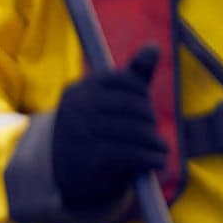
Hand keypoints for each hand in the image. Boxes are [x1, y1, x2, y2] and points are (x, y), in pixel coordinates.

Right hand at [52, 46, 167, 211]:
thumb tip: (154, 47)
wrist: (63, 174)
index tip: (142, 108)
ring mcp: (84, 133)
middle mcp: (78, 108)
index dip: (141, 94)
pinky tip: (158, 161)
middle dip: (149, 120)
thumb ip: (132, 75)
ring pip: (138, 131)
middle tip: (151, 132)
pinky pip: (135, 154)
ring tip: (160, 149)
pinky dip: (153, 158)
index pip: (125, 81)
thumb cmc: (92, 131)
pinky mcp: (93, 159)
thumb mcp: (107, 101)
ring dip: (156, 143)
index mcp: (79, 89)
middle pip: (135, 107)